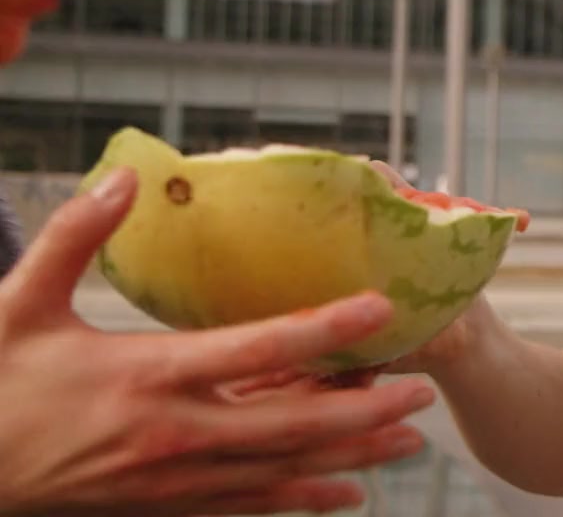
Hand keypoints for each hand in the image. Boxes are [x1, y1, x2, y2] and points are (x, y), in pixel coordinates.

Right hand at [0, 168, 436, 516]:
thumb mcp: (20, 303)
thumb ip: (74, 236)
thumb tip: (125, 176)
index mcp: (148, 376)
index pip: (258, 350)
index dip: (326, 329)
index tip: (381, 308)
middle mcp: (175, 434)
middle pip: (292, 424)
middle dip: (364, 409)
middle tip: (422, 390)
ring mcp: (174, 478)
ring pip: (282, 471)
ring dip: (349, 457)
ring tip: (407, 443)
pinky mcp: (166, 505)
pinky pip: (248, 506)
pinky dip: (301, 499)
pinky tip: (346, 496)